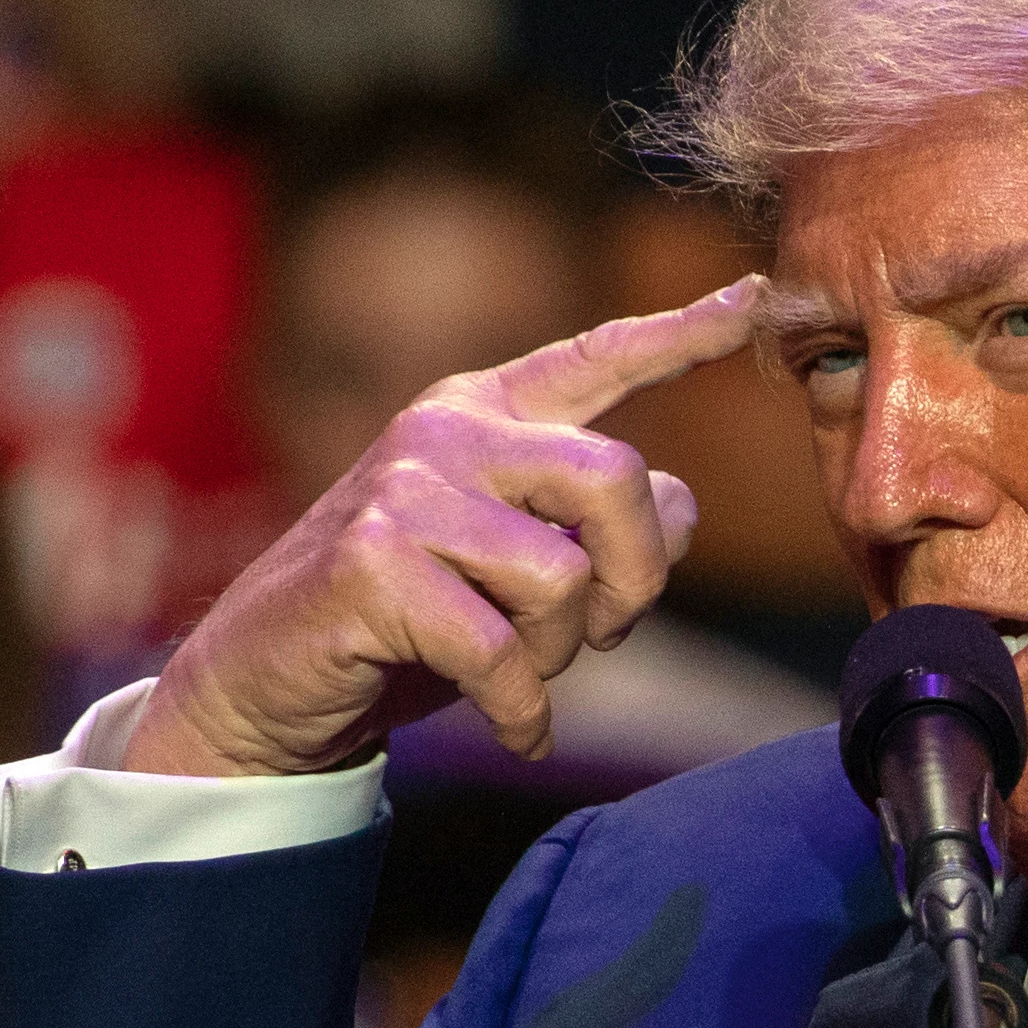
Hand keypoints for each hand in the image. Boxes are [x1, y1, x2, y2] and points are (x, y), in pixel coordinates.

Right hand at [126, 278, 767, 780]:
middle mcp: (446, 432)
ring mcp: (404, 492)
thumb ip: (598, 531)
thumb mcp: (517, 571)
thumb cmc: (410, 623)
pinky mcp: (373, 563)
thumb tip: (683, 505)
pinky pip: (502, 651)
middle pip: (617, 478)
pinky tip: (517, 729)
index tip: (757, 298)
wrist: (270, 680)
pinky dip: (523, 709)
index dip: (681, 333)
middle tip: (609, 632)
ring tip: (519, 671)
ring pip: (562, 577)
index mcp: (484, 413)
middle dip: (636, 576)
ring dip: (561, 653)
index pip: (596, 358)